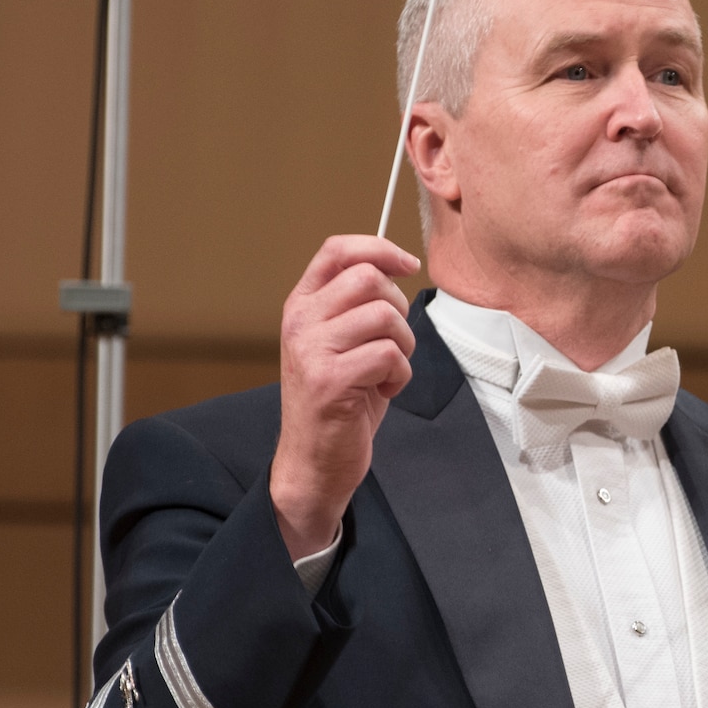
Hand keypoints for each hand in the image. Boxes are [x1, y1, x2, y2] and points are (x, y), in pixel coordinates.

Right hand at [272, 236, 419, 558]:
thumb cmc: (340, 399)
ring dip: (403, 346)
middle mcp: (300, 321)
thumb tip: (396, 265)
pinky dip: (400, 376)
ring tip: (387, 371)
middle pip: (369, 279)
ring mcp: (311, 349)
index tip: (407, 264)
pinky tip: (382, 391)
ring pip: (384, 316)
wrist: (314, 459)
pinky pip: (389, 355)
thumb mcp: (342, 341)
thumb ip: (358, 303)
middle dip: (399, 308)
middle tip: (393, 342)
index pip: (337, 250)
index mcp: (302, 304)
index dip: (379, 248)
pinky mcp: (330, 379)